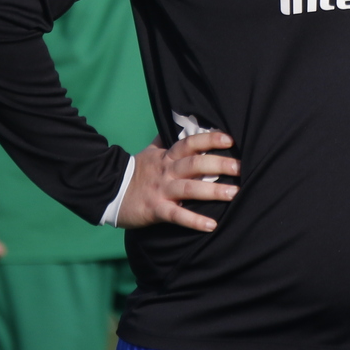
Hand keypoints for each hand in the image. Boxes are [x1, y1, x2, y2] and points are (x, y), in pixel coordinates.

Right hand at [113, 131, 240, 230]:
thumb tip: (177, 124)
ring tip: (235, 193)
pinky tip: (212, 225)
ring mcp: (161, 190)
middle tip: (241, 167)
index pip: (190, 143)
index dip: (209, 140)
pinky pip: (177, 216)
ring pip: (190, 189)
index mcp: (166, 157)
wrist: (108, 192)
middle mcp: (166, 171)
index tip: (230, 140)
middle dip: (219, 164)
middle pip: (195, 164)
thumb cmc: (135, 172)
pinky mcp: (155, 210)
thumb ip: (165, 141)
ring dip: (213, 191)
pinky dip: (195, 221)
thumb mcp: (150, 153)